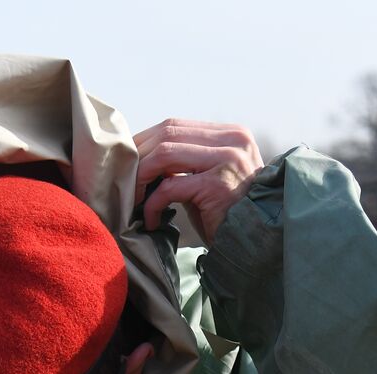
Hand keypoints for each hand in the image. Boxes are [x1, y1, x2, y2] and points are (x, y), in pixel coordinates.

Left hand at [132, 120, 263, 245]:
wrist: (255, 244)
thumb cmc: (227, 216)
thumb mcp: (207, 179)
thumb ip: (184, 163)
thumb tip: (139, 155)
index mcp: (231, 134)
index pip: (175, 126)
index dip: (143, 142)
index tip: (126, 164)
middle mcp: (233, 140)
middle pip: (167, 134)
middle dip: (137, 157)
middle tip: (121, 182)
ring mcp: (228, 160)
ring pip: (164, 154)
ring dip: (140, 178)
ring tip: (131, 200)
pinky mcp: (218, 186)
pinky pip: (170, 188)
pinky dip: (152, 205)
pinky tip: (151, 221)